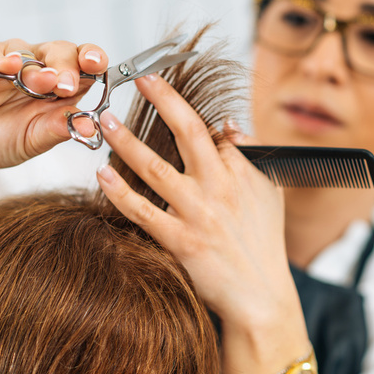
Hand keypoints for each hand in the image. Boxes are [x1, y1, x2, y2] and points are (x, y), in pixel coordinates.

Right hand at [0, 39, 107, 169]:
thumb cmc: (5, 140)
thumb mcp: (35, 139)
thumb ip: (59, 129)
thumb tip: (89, 127)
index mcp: (63, 87)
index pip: (86, 64)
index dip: (94, 59)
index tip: (96, 64)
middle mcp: (41, 69)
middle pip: (61, 52)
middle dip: (66, 66)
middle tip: (65, 85)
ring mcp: (13, 62)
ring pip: (28, 53)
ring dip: (36, 69)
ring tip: (42, 82)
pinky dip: (2, 60)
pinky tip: (9, 65)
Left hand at [96, 72, 305, 340]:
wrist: (261, 295)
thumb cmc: (264, 242)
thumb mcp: (270, 190)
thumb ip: (250, 154)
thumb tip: (227, 125)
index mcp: (240, 172)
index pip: (212, 129)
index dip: (183, 105)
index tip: (160, 85)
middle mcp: (218, 187)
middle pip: (187, 133)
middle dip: (163, 100)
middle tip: (139, 78)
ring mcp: (197, 214)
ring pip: (156, 168)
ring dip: (127, 141)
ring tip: (105, 120)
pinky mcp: (180, 241)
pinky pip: (143, 212)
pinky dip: (120, 191)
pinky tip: (103, 173)